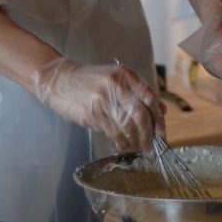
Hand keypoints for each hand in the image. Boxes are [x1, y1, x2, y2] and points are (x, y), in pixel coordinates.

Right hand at [32, 58, 165, 151]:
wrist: (59, 80)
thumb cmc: (90, 81)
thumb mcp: (115, 78)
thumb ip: (137, 92)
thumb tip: (161, 111)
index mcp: (125, 74)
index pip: (149, 96)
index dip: (158, 116)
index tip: (161, 131)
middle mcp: (116, 85)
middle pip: (140, 113)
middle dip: (149, 132)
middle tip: (151, 144)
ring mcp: (103, 99)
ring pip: (127, 125)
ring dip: (135, 140)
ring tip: (138, 147)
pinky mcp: (92, 112)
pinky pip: (112, 131)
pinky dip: (121, 141)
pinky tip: (124, 145)